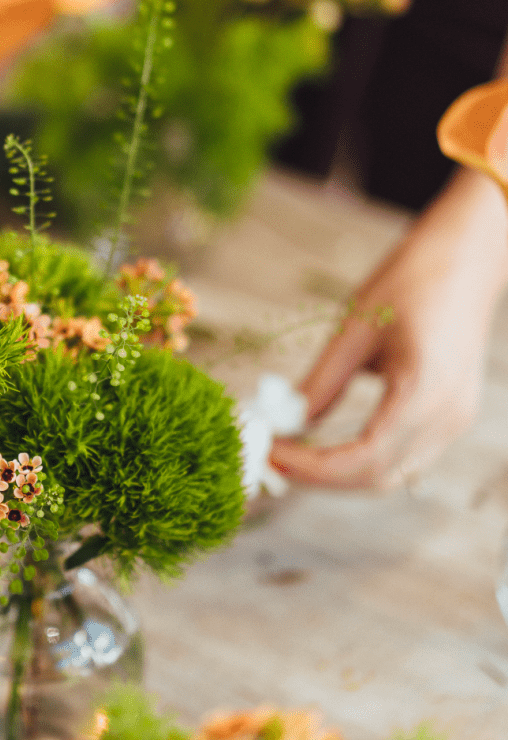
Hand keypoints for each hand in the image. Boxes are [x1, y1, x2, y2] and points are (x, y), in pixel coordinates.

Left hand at [269, 168, 507, 488]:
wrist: (466, 262)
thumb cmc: (411, 282)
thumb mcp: (354, 329)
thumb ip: (320, 383)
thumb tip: (283, 424)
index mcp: (425, 386)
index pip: (366, 456)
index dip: (313, 467)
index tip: (272, 455)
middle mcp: (448, 414)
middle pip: (377, 476)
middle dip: (320, 477)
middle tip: (272, 458)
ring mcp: (455, 420)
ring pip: (391, 476)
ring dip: (339, 475)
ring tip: (292, 454)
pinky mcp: (451, 419)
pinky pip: (404, 460)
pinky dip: (361, 463)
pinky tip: (323, 448)